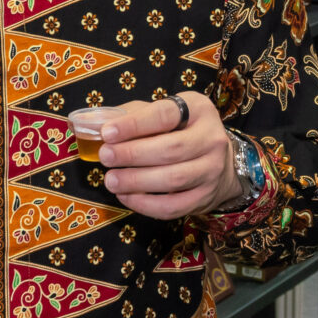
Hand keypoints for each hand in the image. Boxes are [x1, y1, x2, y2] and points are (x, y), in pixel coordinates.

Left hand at [89, 93, 239, 218]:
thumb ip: (134, 115)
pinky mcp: (205, 198)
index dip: (134, 124)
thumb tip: (96, 125)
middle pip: (170, 149)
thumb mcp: (165, 113)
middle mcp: (212, 139)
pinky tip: (126, 196)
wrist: (220, 163)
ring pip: (173, 179)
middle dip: (132, 154)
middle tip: (105, 157)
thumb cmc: (181, 132)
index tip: (107, 132)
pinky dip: (145, 204)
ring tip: (111, 180)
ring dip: (136, 181)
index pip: (165, 115)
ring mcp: (212, 171)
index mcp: (199, 110)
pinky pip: (173, 206)